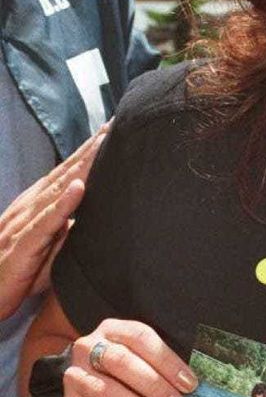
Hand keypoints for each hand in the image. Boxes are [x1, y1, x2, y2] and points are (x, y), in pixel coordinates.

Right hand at [0, 127, 106, 318]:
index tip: (112, 132)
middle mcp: (31, 207)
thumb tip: (99, 214)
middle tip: (115, 125)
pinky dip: (63, 203)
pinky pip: (45, 221)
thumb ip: (71, 227)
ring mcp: (26, 223)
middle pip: (66, 173)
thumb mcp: (51, 246)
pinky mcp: (24, 244)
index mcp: (38, 205)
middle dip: (91, 149)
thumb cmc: (20, 271)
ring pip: (58, 189)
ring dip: (82, 166)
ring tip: (103, 144)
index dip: (89, 153)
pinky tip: (79, 187)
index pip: (68, 173)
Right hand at [62, 319, 197, 396]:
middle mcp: (88, 348)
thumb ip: (164, 370)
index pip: (141, 338)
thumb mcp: (145, 365)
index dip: (167, 361)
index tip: (190, 385)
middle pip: (122, 363)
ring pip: (109, 393)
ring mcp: (75, 378)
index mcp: (113, 330)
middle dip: (156, 387)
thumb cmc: (128, 380)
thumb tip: (194, 387)